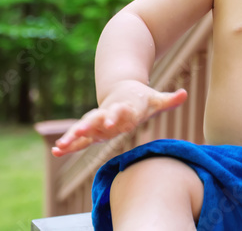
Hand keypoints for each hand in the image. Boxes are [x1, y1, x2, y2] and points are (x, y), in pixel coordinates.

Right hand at [51, 81, 187, 156]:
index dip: (119, 115)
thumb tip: (185, 93)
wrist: (122, 88)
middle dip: (88, 126)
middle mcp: (109, 114)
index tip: (115, 119)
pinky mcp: (92, 128)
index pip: (122, 112)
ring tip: (60, 146)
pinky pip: (79, 138)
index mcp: (125, 107)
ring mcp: (98, 121)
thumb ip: (169, 99)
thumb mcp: (156, 98)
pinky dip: (68, 144)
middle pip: (98, 119)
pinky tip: (56, 152)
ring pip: (84, 128)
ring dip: (72, 137)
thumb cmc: (141, 98)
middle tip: (79, 132)